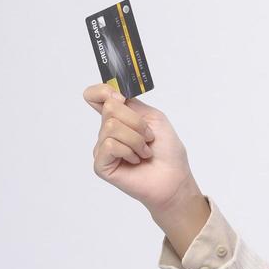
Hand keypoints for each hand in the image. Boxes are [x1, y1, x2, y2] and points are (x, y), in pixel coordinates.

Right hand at [83, 82, 200, 214]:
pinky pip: (109, 145)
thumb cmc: (167, 150)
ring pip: (111, 126)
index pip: (95, 96)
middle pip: (109, 108)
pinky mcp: (101, 164)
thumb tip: (110, 92)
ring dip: (136, 139)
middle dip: (136, 121)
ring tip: (144, 152)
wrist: (173, 177)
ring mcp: (102, 148)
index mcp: (118, 118)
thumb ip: (130, 103)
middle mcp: (107, 132)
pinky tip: (135, 161)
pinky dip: (128, 151)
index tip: (121, 97)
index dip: (103, 91)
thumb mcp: (152, 117)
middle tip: (148, 137)